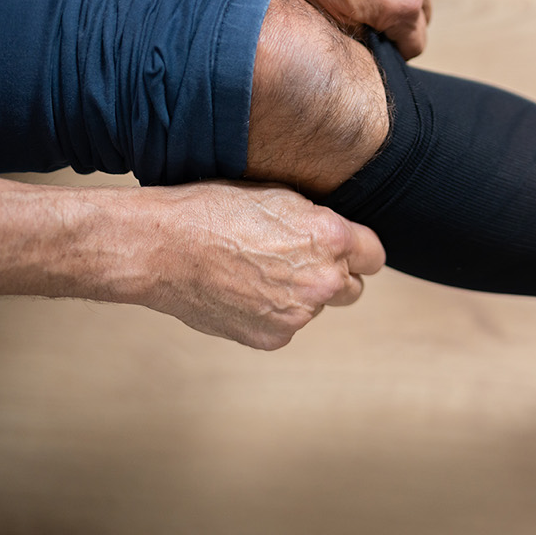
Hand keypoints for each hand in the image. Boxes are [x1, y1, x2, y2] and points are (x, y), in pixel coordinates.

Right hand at [142, 181, 385, 349]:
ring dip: (298, 296)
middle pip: (352, 288)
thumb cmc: (214, 210)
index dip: (357, 252)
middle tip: (297, 263)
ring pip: (314, 308)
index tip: (343, 252)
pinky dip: (270, 314)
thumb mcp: (279, 197)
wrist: (161, 247)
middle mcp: (323, 281)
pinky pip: (285, 326)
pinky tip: (240, 292)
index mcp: (331, 239)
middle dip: (333, 277)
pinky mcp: (273, 337)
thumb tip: (339, 239)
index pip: (374, 256)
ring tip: (255, 273)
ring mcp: (298, 315)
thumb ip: (319, 222)